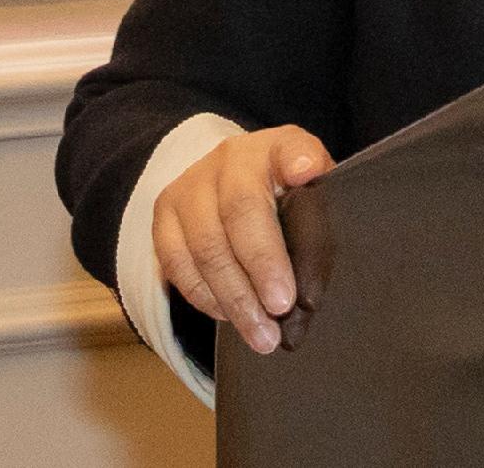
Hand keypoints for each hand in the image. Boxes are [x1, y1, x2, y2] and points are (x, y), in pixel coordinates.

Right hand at [153, 122, 333, 354]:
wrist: (232, 181)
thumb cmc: (285, 197)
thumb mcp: (311, 194)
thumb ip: (318, 217)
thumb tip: (316, 274)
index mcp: (275, 147)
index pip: (289, 148)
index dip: (298, 160)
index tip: (308, 172)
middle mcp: (229, 159)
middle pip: (240, 211)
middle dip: (261, 266)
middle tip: (281, 307)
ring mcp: (190, 186)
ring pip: (205, 246)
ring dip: (234, 298)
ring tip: (260, 335)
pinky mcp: (164, 216)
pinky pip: (178, 264)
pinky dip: (206, 297)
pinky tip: (229, 318)